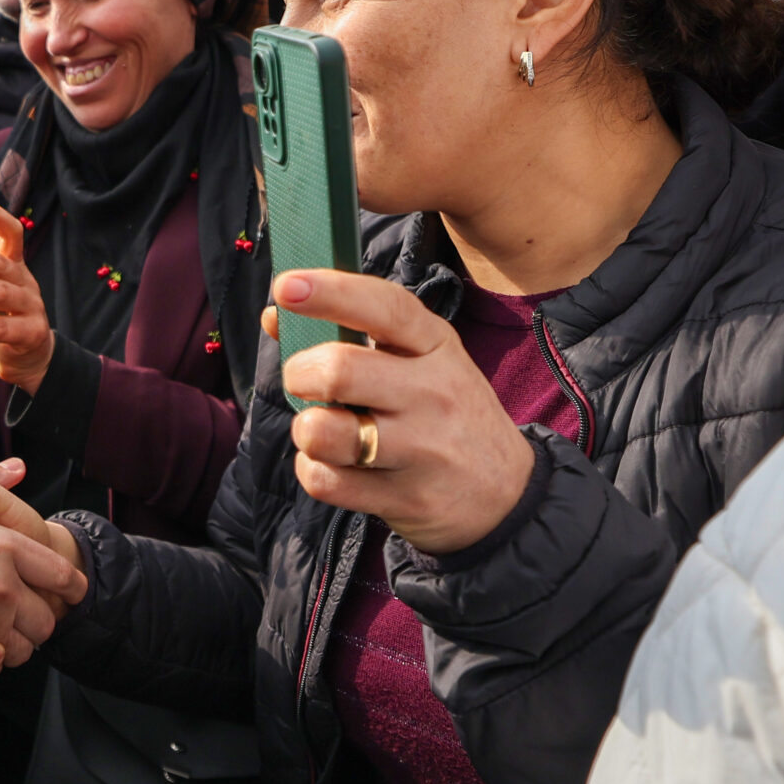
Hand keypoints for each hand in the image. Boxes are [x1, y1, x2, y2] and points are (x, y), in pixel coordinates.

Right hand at [0, 460, 84, 672]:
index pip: (61, 574)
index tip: (69, 589)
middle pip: (47, 619)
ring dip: (12, 643)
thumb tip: (17, 469)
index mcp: (4, 546)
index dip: (69, 583)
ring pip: (21, 650)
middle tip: (21, 608)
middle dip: (38, 617)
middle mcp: (0, 588)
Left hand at [268, 269, 535, 553]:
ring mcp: (423, 448)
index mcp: (437, 346)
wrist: (508, 494)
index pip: (384, 307)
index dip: (330, 292)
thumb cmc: (444, 414)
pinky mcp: (406, 498)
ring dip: (305, 430)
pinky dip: (314, 472)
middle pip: (339, 371)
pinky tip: (335, 466)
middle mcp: (434, 393)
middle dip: (299, 373)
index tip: (285, 286)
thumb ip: (353, 335)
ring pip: (323, 431)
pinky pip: (325, 481)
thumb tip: (276, 314)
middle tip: (303, 381)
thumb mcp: (421, 362)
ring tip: (322, 430)